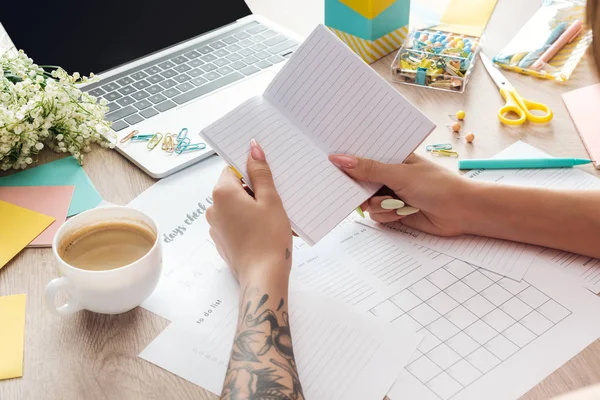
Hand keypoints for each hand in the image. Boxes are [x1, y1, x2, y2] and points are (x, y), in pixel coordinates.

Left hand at [207, 140, 292, 284]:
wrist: (263, 277)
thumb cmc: (269, 237)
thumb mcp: (270, 200)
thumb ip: (260, 172)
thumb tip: (252, 148)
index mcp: (222, 193)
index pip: (233, 169)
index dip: (251, 171)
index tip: (267, 178)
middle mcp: (213, 208)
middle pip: (234, 188)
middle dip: (254, 191)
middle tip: (276, 200)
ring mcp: (215, 227)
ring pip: (235, 207)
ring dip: (252, 207)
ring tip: (273, 218)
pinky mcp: (222, 241)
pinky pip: (234, 223)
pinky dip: (248, 222)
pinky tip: (265, 231)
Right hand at [328, 153, 475, 235]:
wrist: (461, 212)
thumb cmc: (437, 185)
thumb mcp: (399, 174)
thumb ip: (368, 169)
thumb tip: (340, 159)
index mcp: (391, 157)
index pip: (362, 154)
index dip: (346, 158)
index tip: (329, 160)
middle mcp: (388, 174)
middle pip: (359, 180)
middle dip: (359, 187)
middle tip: (359, 187)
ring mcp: (390, 193)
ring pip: (366, 201)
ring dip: (380, 204)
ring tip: (398, 203)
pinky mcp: (393, 212)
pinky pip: (376, 215)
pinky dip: (387, 215)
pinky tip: (403, 212)